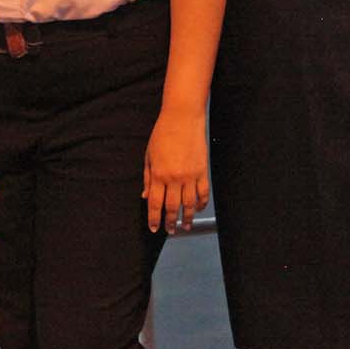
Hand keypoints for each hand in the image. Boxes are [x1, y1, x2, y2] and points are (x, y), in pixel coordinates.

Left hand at [143, 107, 210, 232]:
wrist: (182, 117)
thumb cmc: (163, 133)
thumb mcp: (149, 155)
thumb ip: (148, 177)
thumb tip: (146, 196)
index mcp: (159, 174)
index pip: (155, 204)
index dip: (154, 219)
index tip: (154, 228)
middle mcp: (174, 178)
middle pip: (172, 207)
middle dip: (170, 222)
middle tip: (170, 230)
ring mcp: (190, 175)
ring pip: (189, 204)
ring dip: (187, 218)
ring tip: (185, 226)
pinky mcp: (202, 171)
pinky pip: (203, 193)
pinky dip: (201, 204)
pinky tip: (198, 209)